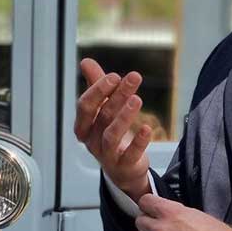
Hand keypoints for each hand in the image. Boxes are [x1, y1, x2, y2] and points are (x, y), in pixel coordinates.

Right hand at [74, 58, 153, 201]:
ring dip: (124, 116)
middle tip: (133, 78)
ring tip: (137, 99)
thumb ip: (95, 85)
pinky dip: (138, 141)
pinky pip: (129, 154)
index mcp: (83, 125)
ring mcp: (106, 155)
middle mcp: (91, 140)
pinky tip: (147, 128)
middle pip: (101, 115)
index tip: (115, 76)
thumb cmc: (109, 133)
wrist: (122, 169)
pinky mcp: (123, 166)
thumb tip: (86, 62)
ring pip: (111, 134)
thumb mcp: (102, 108)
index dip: (98, 90)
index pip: (85, 106)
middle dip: (116, 95)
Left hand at [135, 194, 231, 230]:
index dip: (147, 206)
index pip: (145, 202)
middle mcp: (162, 230)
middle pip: (140, 223)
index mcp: (171, 213)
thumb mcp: (196, 214)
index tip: (149, 209)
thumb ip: (175, 213)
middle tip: (160, 228)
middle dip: (149, 224)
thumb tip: (162, 214)